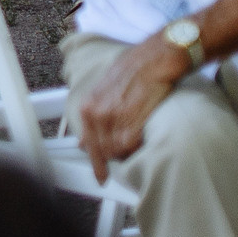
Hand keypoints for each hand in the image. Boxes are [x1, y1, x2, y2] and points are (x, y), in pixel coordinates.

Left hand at [76, 33, 193, 181]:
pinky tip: (142, 143)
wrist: (153, 61)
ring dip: (125, 153)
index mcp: (88, 106)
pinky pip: (130, 149)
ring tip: (136, 145)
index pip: (88, 143)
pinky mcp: (132, 126)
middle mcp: (96, 115)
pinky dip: (136, 150)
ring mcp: (113, 121)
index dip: (95, 162)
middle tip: (123, 158)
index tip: (100, 175)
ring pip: (116, 152)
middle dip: (111, 158)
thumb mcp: (103, 90)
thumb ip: (94, 115)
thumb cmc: (132, 70)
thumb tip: (84, 140)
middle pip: (101, 151)